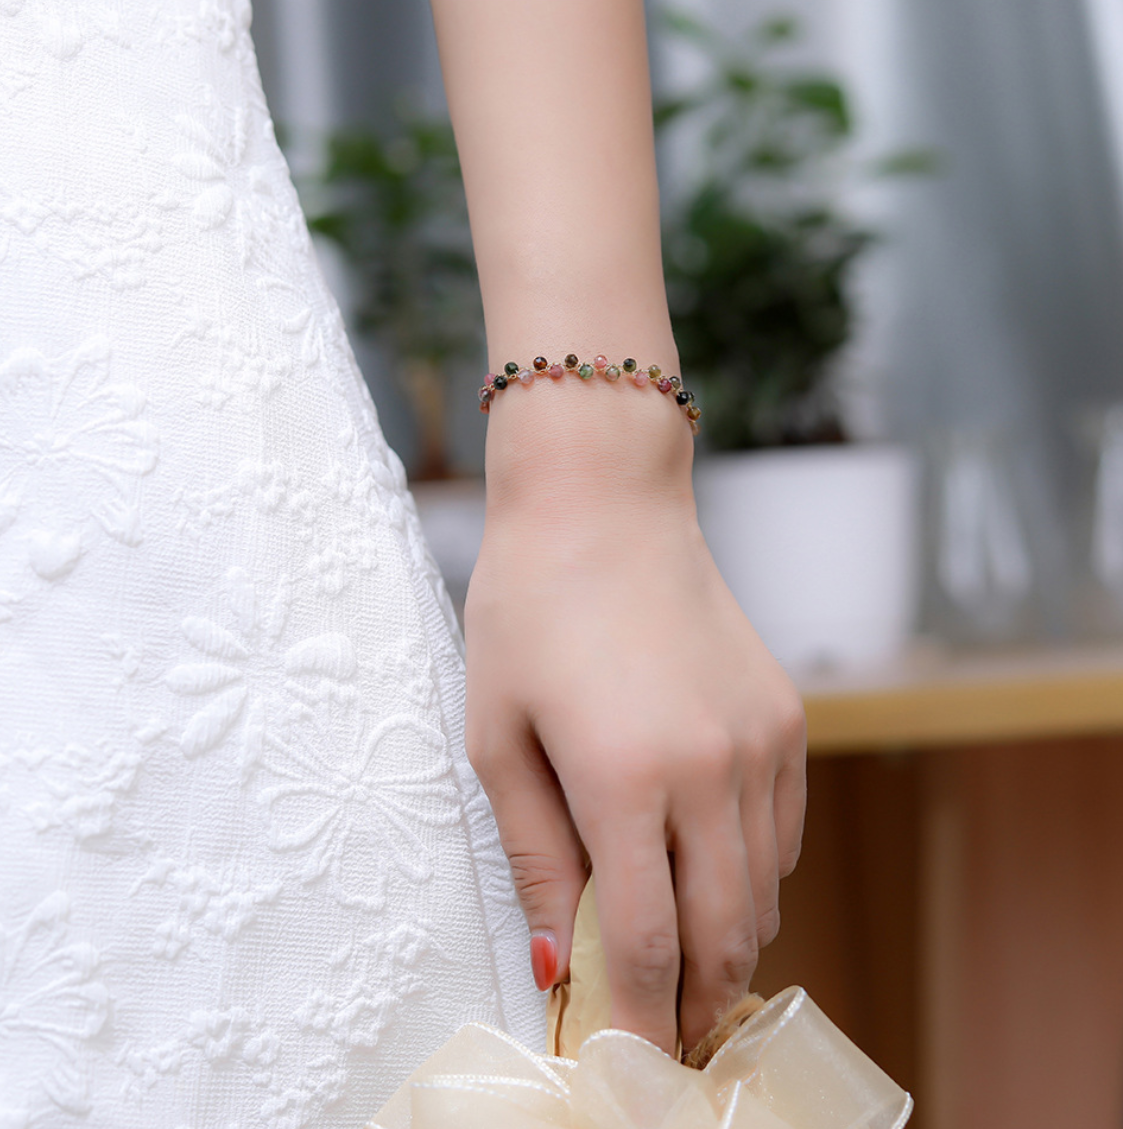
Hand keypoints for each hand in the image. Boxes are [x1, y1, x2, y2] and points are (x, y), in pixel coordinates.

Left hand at [464, 380, 806, 1053]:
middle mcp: (712, 769)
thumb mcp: (497, 736)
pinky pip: (784, 832)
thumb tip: (558, 958)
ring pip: (764, 890)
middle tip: (666, 1035)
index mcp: (626, 778)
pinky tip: (712, 874)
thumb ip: (533, 853)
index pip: (647, 943)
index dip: (641, 1020)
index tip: (632, 1066)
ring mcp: (762, 742)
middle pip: (725, 933)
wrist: (602, 506)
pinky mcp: (786, 718)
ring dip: (729, 942)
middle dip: (697, 1002)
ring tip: (687, 966)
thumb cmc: (529, 611)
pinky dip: (753, 875)